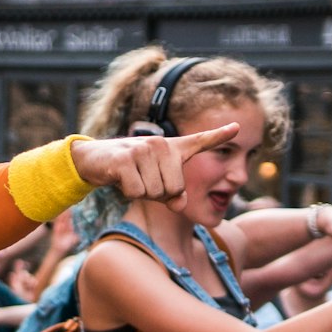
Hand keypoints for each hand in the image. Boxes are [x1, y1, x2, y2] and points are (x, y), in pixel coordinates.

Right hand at [72, 122, 239, 203]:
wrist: (93, 160)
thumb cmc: (129, 172)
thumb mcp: (154, 185)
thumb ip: (173, 195)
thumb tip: (180, 203)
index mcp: (172, 148)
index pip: (200, 140)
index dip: (219, 135)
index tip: (239, 128)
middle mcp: (161, 145)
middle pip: (175, 189)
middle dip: (158, 195)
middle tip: (142, 181)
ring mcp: (143, 149)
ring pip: (155, 192)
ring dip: (142, 194)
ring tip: (131, 178)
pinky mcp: (125, 159)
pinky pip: (137, 192)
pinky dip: (128, 193)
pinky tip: (120, 180)